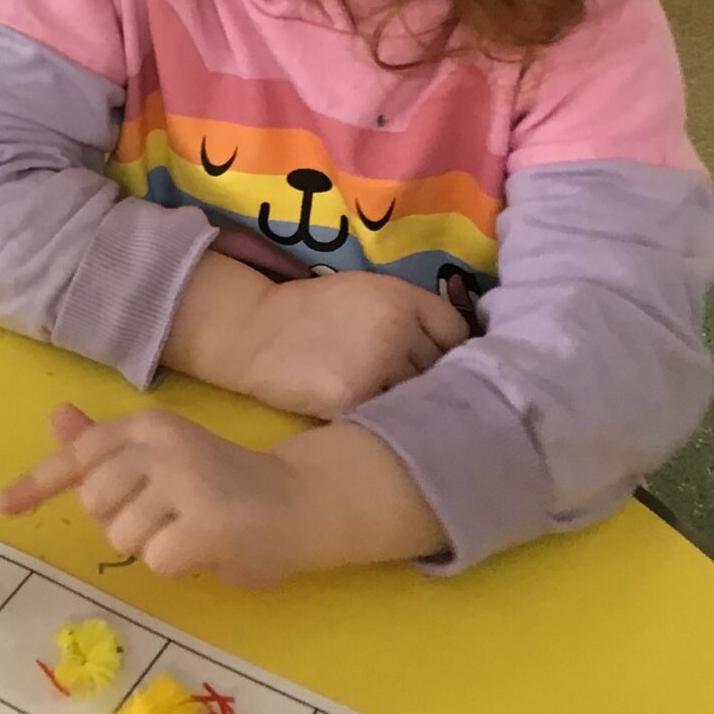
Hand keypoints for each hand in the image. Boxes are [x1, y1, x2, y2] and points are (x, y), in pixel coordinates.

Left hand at [0, 403, 314, 584]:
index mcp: (146, 424)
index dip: (37, 483)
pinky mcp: (207, 522)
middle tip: (167, 516)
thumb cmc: (222, 483)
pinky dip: (178, 565)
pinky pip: (157, 561)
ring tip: (190, 530)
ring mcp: (185, 480)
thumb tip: (56, 416)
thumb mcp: (161, 455)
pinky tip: (207, 547)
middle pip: (95, 504)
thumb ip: (107, 444)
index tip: (4, 506)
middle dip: (122, 521)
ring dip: (152, 546)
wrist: (299, 501)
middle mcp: (162, 443)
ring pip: (123, 536)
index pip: (79, 456)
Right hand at [228, 270, 469, 417]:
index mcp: (403, 298)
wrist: (256, 330)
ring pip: (419, 398)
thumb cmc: (314, 310)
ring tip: (398, 409)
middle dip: (433, 380)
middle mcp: (397, 330)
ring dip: (411, 405)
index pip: (457, 332)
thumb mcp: (367, 292)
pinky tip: (376, 420)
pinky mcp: (355, 400)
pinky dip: (385, 420)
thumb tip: (453, 350)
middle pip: (442, 368)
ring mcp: (378, 368)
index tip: (440, 362)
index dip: (451, 349)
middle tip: (418, 390)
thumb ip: (410, 313)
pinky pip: (389, 417)